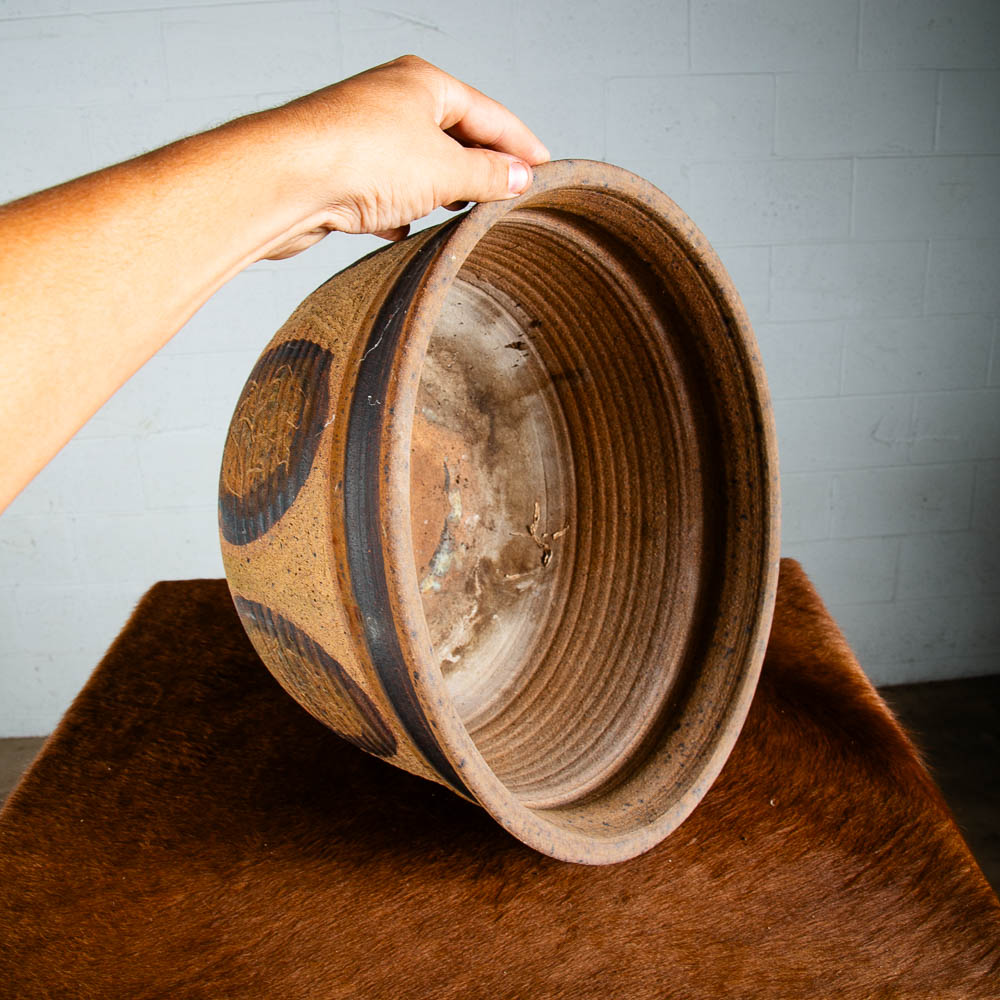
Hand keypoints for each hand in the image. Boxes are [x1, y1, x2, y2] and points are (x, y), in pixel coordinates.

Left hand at [259, 55, 549, 256]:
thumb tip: (520, 178)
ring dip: (438, 194)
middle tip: (506, 201)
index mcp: (423, 84)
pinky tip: (401, 230)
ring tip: (458, 217)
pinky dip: (397, 211)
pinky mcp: (339, 173)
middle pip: (453, 138)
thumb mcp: (445, 171)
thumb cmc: (361, 158)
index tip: (545, 168)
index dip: (522, 143)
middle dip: (478, 171)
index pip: (490, 113)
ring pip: (416, 168)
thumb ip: (489, 176)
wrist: (284, 182)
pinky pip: (382, 193)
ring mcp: (362, 137)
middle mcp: (391, 103)